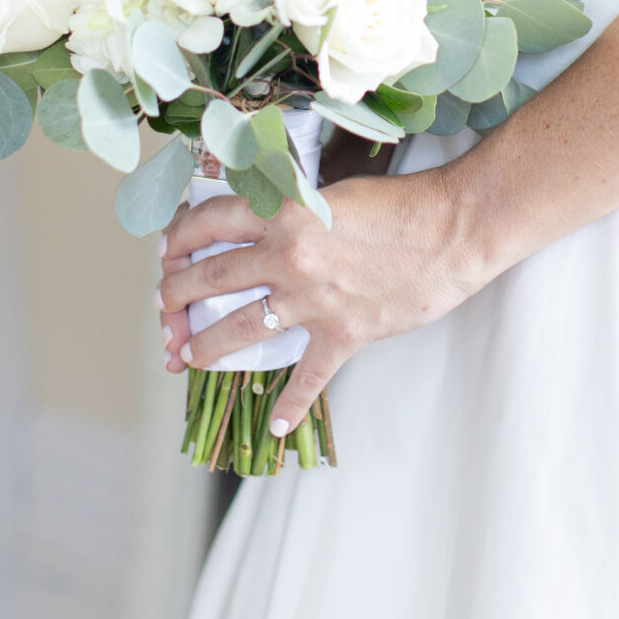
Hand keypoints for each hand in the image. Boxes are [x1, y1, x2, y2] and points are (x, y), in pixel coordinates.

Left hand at [155, 163, 477, 438]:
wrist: (454, 229)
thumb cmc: (401, 203)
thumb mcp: (333, 192)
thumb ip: (293, 209)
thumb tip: (260, 222)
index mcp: (285, 213)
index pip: (211, 222)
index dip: (180, 237)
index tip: (167, 250)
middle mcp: (290, 257)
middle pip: (212, 278)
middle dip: (177, 296)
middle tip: (164, 307)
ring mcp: (314, 301)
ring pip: (239, 328)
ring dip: (206, 345)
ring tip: (187, 354)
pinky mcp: (344, 334)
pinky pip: (308, 378)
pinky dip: (290, 405)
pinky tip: (276, 426)